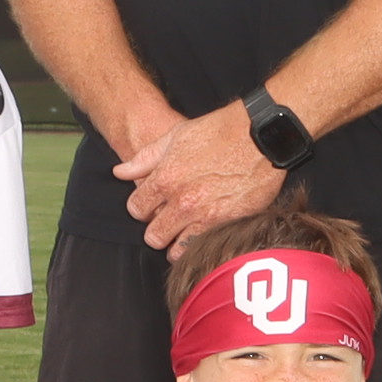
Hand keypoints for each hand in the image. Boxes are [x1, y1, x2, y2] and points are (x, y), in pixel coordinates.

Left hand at [113, 103, 302, 250]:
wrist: (261, 134)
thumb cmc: (220, 130)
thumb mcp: (176, 136)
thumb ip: (145, 158)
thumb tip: (120, 171)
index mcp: (165, 179)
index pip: (136, 209)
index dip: (142, 208)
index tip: (151, 205)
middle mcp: (183, 202)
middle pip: (154, 236)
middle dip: (158, 230)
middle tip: (168, 221)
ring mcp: (207, 216)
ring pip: (177, 250)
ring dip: (178, 243)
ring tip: (186, 230)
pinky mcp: (230, 225)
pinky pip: (205, 248)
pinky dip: (201, 245)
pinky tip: (205, 233)